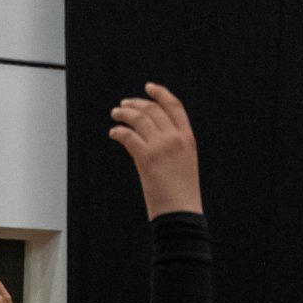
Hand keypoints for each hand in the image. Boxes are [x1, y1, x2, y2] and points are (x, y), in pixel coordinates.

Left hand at [109, 83, 201, 219]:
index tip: (149, 87)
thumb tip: (152, 138)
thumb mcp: (184, 164)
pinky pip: (128, 136)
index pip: (174, 106)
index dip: (160, 93)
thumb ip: (173, 147)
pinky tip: (113, 133)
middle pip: (153, 109)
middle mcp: (176, 138)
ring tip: (115, 114)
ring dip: (124, 113)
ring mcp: (161, 146)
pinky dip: (118, 131)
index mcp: (188, 138)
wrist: (181, 215)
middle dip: (136, 104)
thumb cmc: (181, 195)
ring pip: (139, 118)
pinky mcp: (146, 157)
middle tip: (123, 105)